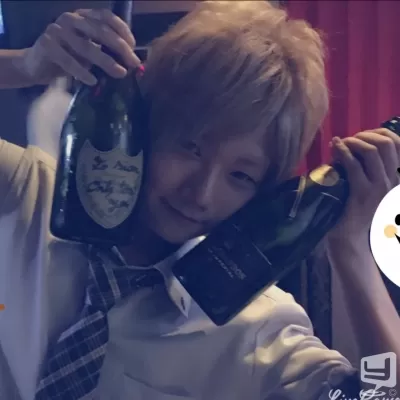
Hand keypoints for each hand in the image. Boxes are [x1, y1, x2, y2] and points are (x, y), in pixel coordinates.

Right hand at [15, 8, 140, 85]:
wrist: (36, 65)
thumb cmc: (67, 58)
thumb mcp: (88, 51)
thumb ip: (105, 50)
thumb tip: (131, 60)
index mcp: (82, 16)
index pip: (105, 16)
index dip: (122, 30)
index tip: (133, 47)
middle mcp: (70, 19)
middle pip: (100, 31)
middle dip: (120, 48)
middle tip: (134, 63)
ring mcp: (57, 30)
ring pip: (87, 47)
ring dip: (106, 62)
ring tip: (120, 73)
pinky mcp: (46, 45)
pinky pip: (68, 60)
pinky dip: (82, 72)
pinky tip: (93, 81)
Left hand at [326, 128, 399, 250]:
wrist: (352, 239)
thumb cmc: (358, 212)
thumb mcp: (372, 187)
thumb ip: (370, 168)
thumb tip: (356, 144)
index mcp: (399, 178)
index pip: (398, 143)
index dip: (379, 132)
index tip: (362, 135)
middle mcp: (396, 181)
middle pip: (386, 142)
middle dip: (365, 135)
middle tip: (349, 140)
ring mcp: (381, 187)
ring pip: (372, 150)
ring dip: (353, 141)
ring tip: (341, 143)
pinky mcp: (363, 193)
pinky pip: (354, 165)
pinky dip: (342, 151)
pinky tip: (335, 147)